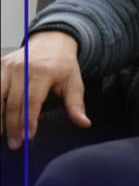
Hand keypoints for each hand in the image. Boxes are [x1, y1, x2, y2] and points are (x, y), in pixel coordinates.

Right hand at [1, 31, 90, 149]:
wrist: (52, 42)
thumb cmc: (63, 64)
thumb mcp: (74, 82)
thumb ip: (76, 104)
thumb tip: (84, 123)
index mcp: (42, 71)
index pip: (31, 101)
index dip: (28, 121)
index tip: (27, 137)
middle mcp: (21, 68)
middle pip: (12, 102)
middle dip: (13, 126)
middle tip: (15, 143)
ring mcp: (7, 66)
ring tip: (1, 134)